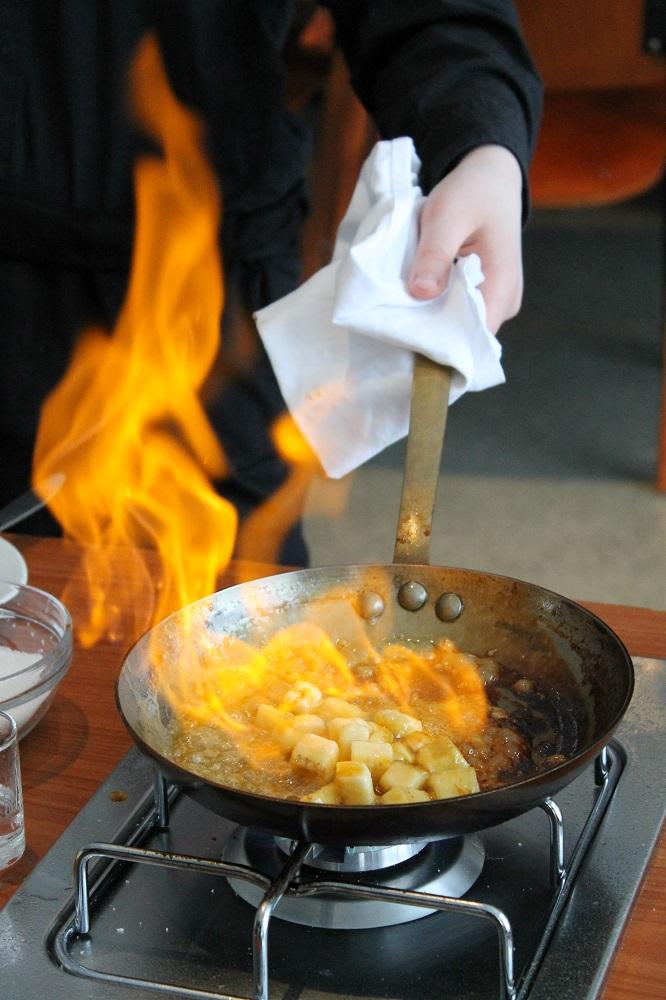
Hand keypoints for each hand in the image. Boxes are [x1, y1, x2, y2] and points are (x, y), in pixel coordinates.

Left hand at [408, 145, 523, 333]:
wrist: (490, 176)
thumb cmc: (473, 193)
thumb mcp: (447, 215)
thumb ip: (435, 254)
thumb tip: (421, 293)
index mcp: (503, 286)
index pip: (474, 337)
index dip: (442, 343)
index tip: (408, 338)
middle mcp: (504, 302)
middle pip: (465, 336)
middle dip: (431, 332)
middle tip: (394, 323)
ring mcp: (495, 301)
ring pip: (458, 325)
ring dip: (431, 319)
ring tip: (401, 310)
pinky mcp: (482, 295)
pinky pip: (456, 312)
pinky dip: (435, 307)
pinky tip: (415, 300)